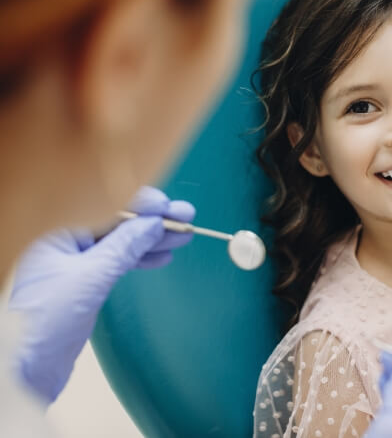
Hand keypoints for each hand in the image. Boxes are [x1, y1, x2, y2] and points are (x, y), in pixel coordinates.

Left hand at [8, 186, 194, 402]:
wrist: (24, 369)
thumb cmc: (42, 321)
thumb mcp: (90, 278)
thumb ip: (124, 247)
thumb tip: (154, 224)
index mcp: (57, 230)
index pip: (106, 205)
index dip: (141, 204)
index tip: (168, 208)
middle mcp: (65, 240)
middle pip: (117, 221)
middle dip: (153, 220)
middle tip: (186, 217)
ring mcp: (75, 261)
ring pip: (121, 241)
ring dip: (152, 239)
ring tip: (183, 235)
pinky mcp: (84, 281)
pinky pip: (118, 260)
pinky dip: (141, 258)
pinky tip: (162, 256)